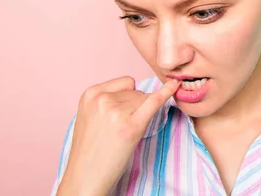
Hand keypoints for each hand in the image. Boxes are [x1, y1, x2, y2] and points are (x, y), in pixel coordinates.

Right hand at [57, 76, 180, 195]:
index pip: (126, 82)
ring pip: (145, 100)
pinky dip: (167, 92)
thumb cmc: (90, 150)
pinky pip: (154, 102)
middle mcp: (102, 99)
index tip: (122, 113)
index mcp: (90, 94)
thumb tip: (139, 91)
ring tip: (123, 134)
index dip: (130, 97)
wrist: (85, 178)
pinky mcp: (131, 126)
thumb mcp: (89, 115)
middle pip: (137, 91)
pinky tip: (175, 86)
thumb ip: (107, 99)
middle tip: (119, 130)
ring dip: (141, 115)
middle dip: (135, 108)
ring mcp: (116, 112)